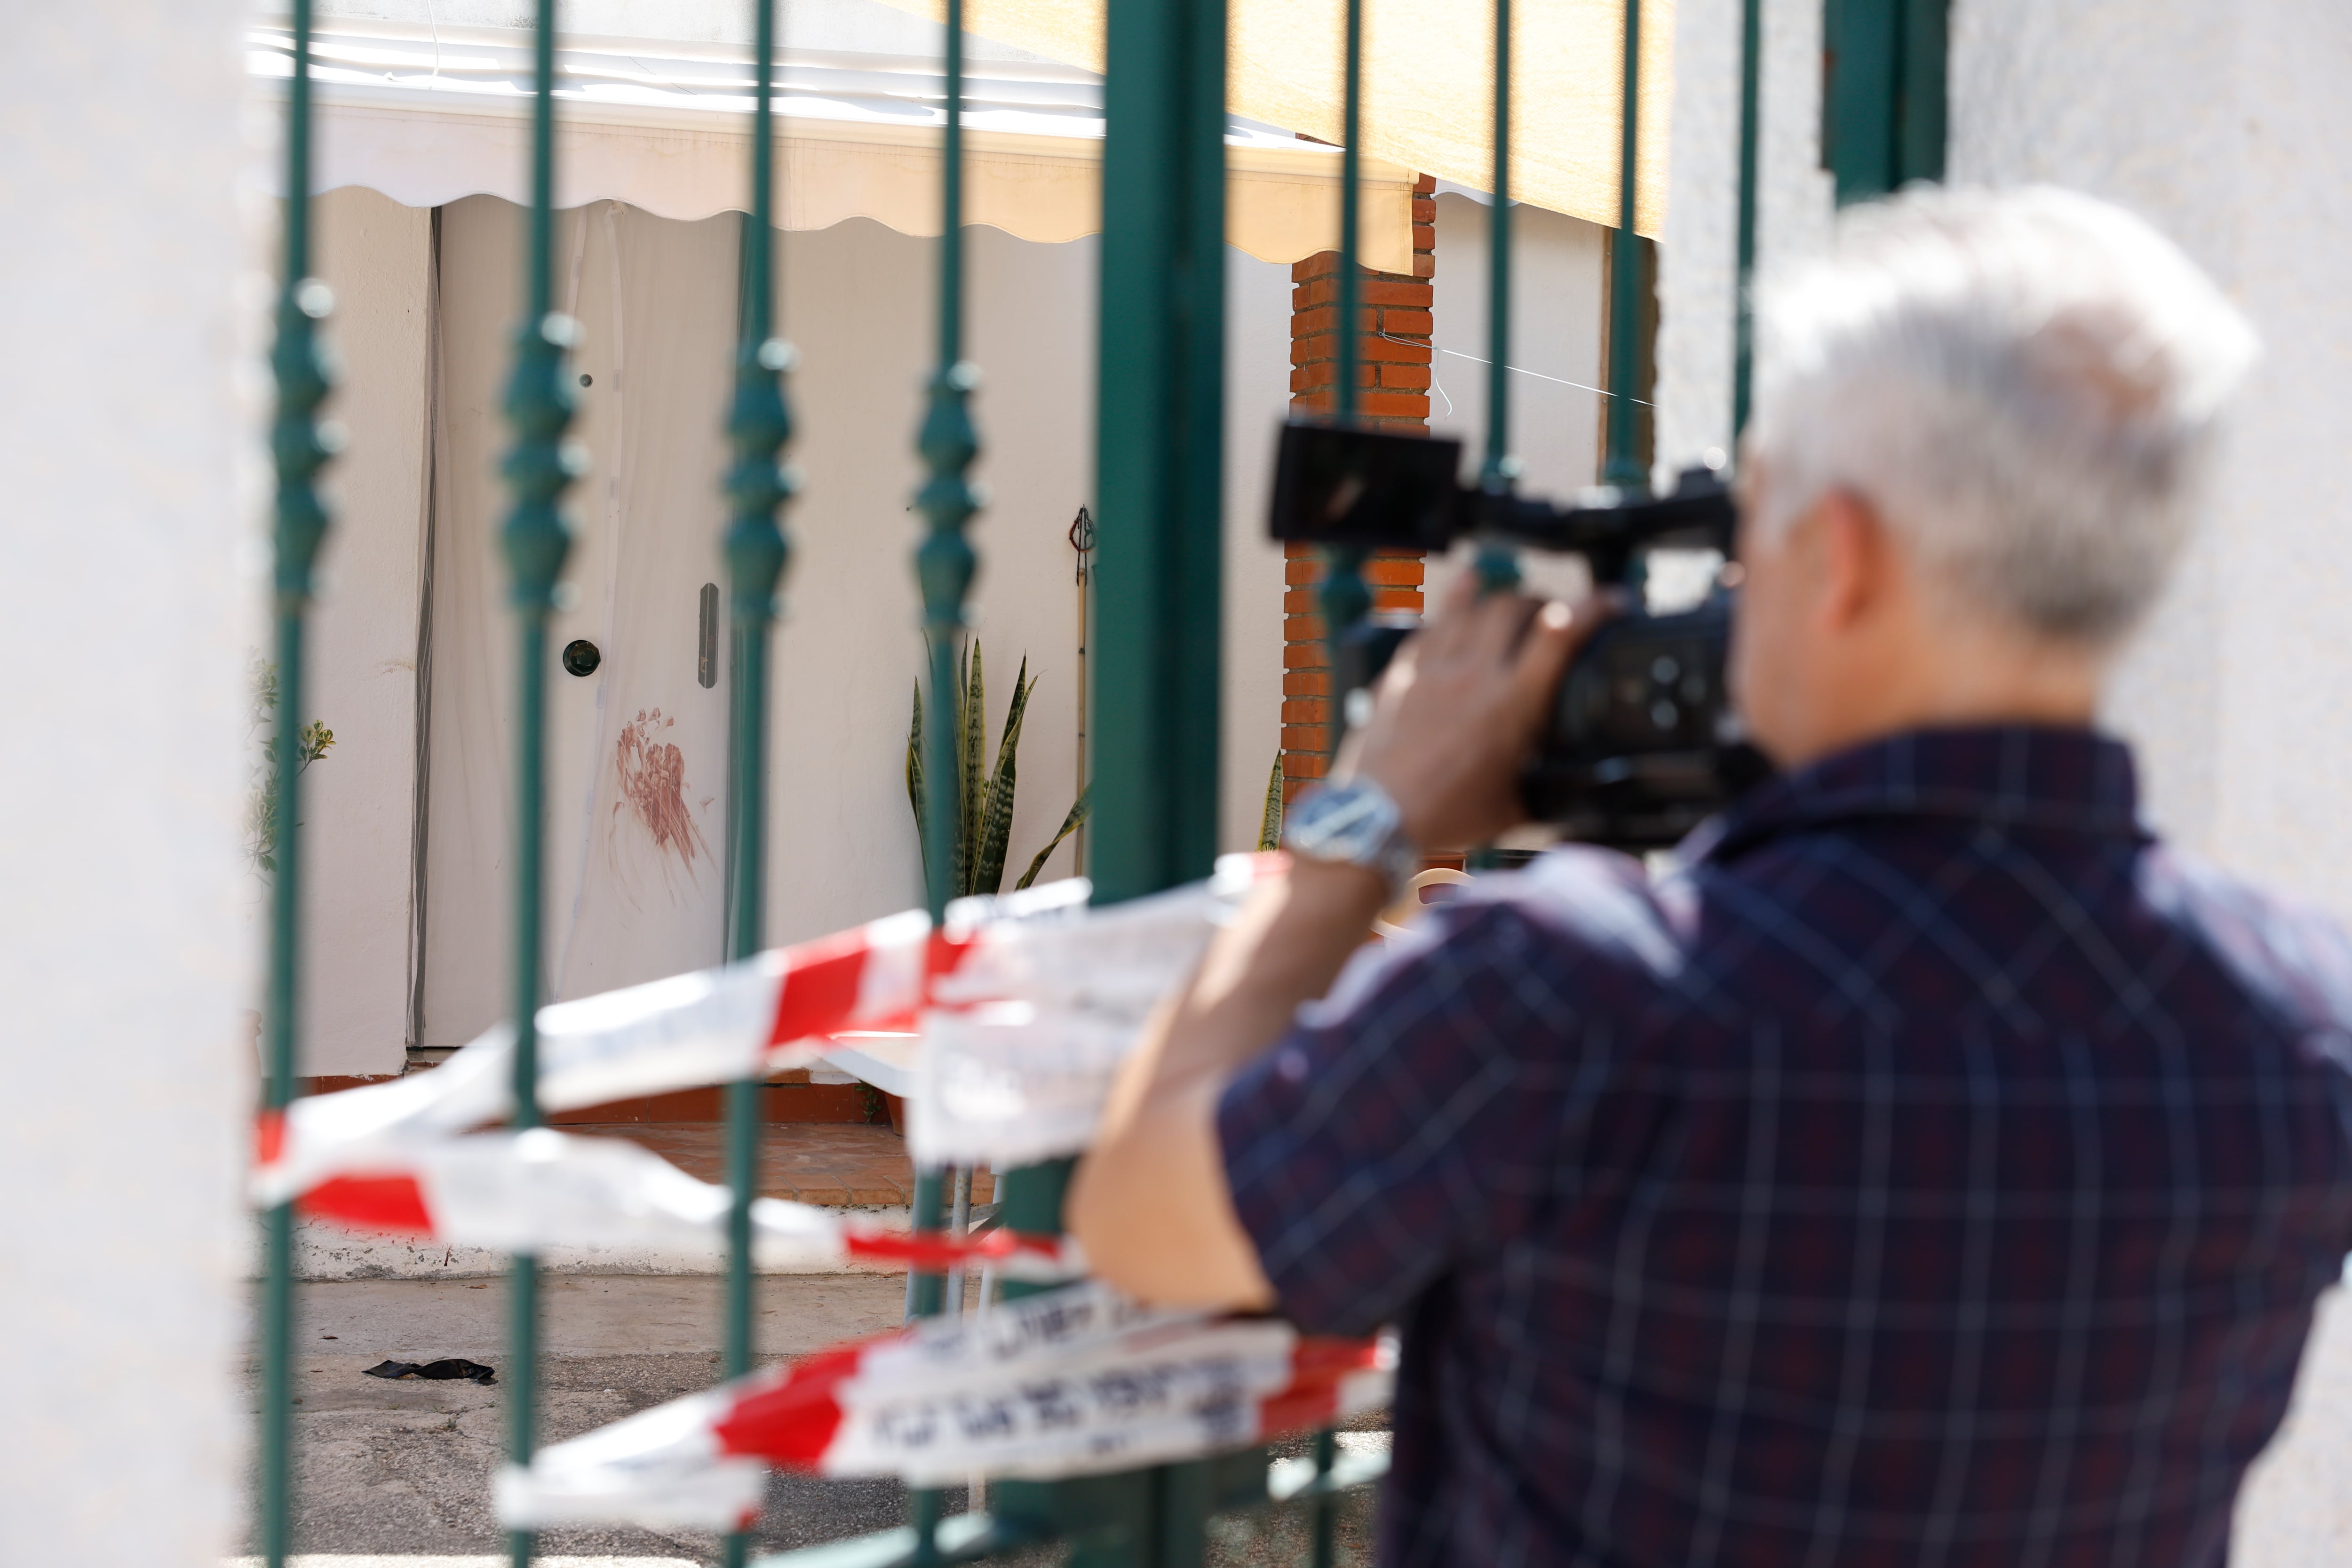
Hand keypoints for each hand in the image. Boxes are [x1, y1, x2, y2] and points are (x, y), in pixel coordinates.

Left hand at [1345, 572, 1599, 849]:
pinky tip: (1467, 585)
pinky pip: (1434, 620)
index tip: (1612, 601)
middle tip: (1554, 613)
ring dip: (1503, 598)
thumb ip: (1548, 786)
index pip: (1561, 634)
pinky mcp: (1404, 672)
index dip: (1594, 607)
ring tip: (1518, 603)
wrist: (1380, 817)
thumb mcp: (1517, 805)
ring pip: (1474, 606)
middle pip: (1515, 606)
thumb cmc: (1448, 816)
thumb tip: (1573, 788)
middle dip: (1543, 600)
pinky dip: (1457, 599)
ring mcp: (1436, 669)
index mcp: (1513, 705)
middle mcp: (1475, 676)